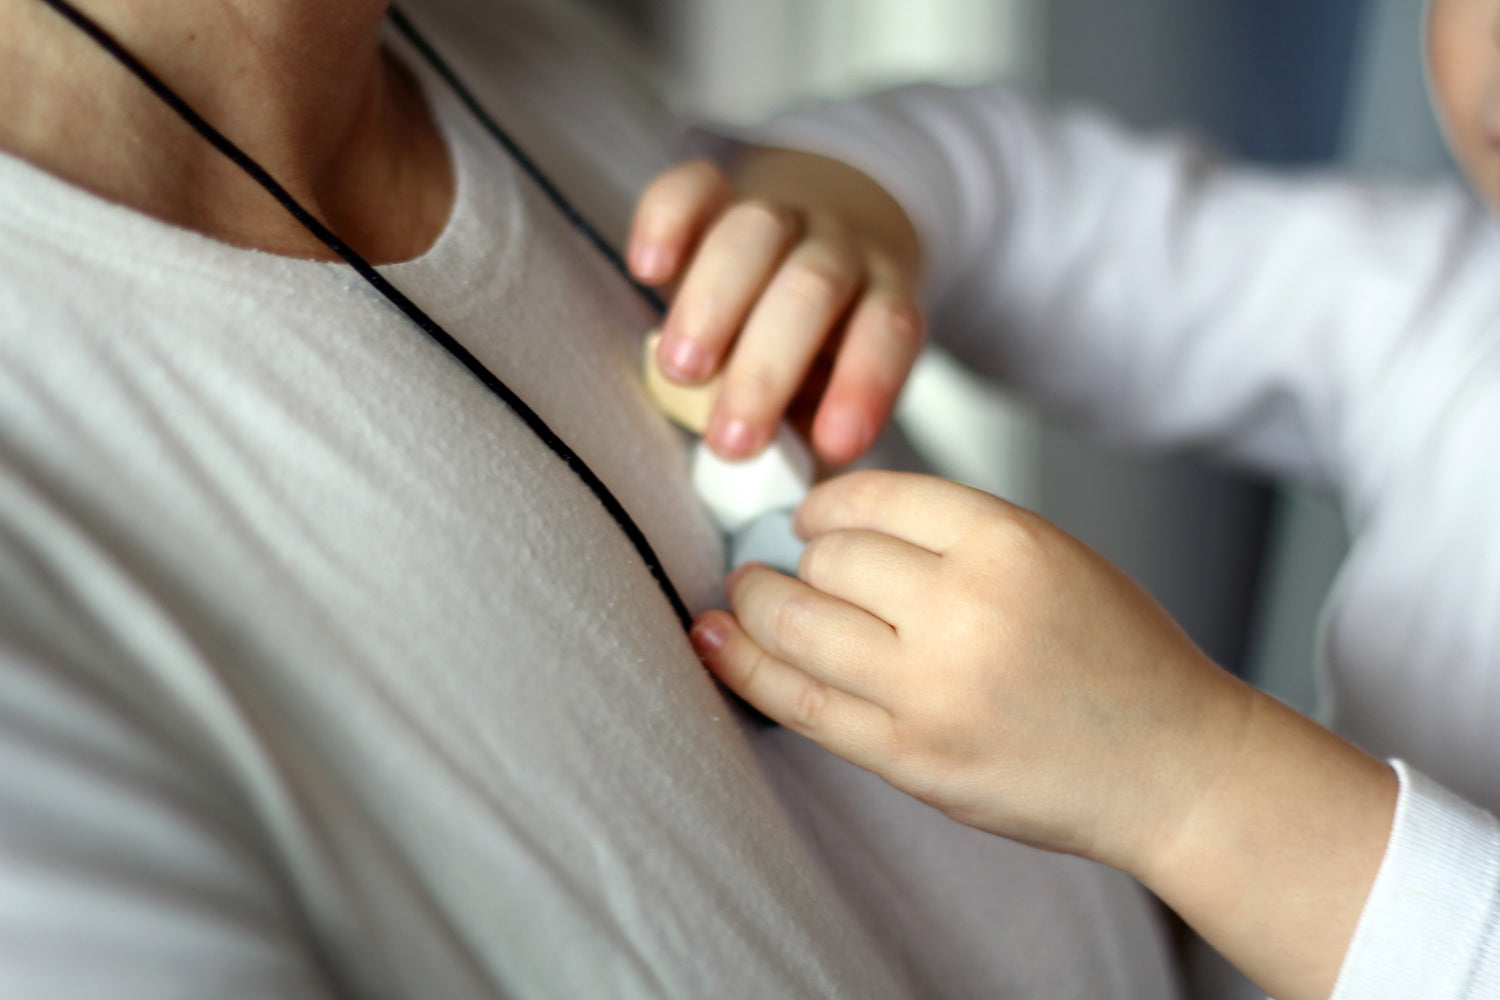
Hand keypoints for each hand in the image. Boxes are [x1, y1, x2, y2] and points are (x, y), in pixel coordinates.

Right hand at [628, 154, 923, 465]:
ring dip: (715, 304)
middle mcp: (838, 249)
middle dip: (768, 368)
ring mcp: (779, 213)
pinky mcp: (717, 191)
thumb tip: (776, 492)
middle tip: (729, 441)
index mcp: (882, 297)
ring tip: (679, 371)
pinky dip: (668, 220)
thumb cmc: (817, 352)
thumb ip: (807, 433)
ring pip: (755, 233)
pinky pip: (693, 185)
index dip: (865, 383)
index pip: (890, 330)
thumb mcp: (830, 396)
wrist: (813, 240)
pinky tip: (648, 270)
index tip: (832, 447)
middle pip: (813, 287)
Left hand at [691, 470, 1397, 999]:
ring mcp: (932, 690)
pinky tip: (713, 641)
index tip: (811, 517)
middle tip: (777, 562)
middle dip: (792, 556)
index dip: (824, 503)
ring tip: (741, 596)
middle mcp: (964, 609)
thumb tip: (832, 525)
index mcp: (1007, 542)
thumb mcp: (1053, 555)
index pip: (873, 497)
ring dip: (752, 602)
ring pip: (797, 623)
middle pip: (827, 558)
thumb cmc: (1120, 656)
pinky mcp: (912, 758)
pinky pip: (799, 703)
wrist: (1174, 767)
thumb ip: (951, 535)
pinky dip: (741, 667)